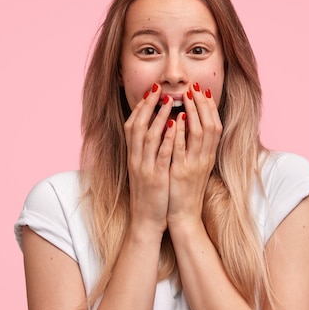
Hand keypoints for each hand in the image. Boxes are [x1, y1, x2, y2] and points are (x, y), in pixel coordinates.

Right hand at [124, 84, 176, 237]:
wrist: (145, 221)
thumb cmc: (149, 195)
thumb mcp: (144, 171)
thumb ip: (147, 153)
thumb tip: (156, 132)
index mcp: (133, 157)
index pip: (132, 125)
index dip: (140, 107)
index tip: (150, 92)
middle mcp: (135, 159)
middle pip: (137, 125)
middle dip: (148, 105)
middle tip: (158, 88)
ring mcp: (144, 168)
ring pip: (148, 136)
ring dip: (159, 116)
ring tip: (170, 100)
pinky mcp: (156, 178)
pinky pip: (161, 154)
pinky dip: (168, 137)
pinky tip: (176, 124)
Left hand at [167, 82, 222, 231]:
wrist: (184, 216)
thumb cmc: (186, 190)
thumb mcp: (194, 166)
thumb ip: (194, 148)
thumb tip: (190, 125)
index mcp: (208, 156)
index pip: (215, 126)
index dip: (210, 108)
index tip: (203, 91)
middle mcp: (205, 159)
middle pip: (211, 125)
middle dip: (203, 105)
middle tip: (195, 87)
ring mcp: (194, 165)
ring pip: (199, 134)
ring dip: (193, 113)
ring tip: (185, 97)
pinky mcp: (181, 172)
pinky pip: (182, 149)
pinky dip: (180, 133)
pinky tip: (175, 120)